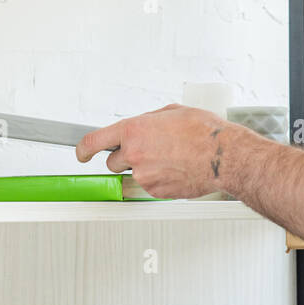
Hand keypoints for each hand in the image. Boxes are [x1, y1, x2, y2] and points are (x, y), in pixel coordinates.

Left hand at [76, 104, 230, 198]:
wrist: (222, 156)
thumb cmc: (203, 132)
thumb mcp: (171, 112)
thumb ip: (148, 120)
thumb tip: (142, 125)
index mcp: (134, 131)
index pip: (93, 142)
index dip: (83, 149)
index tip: (81, 153)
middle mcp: (135, 155)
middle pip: (113, 162)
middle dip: (126, 157)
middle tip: (149, 150)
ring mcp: (144, 176)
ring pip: (133, 175)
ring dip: (145, 168)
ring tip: (170, 158)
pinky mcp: (156, 192)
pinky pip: (149, 186)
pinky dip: (159, 179)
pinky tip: (176, 168)